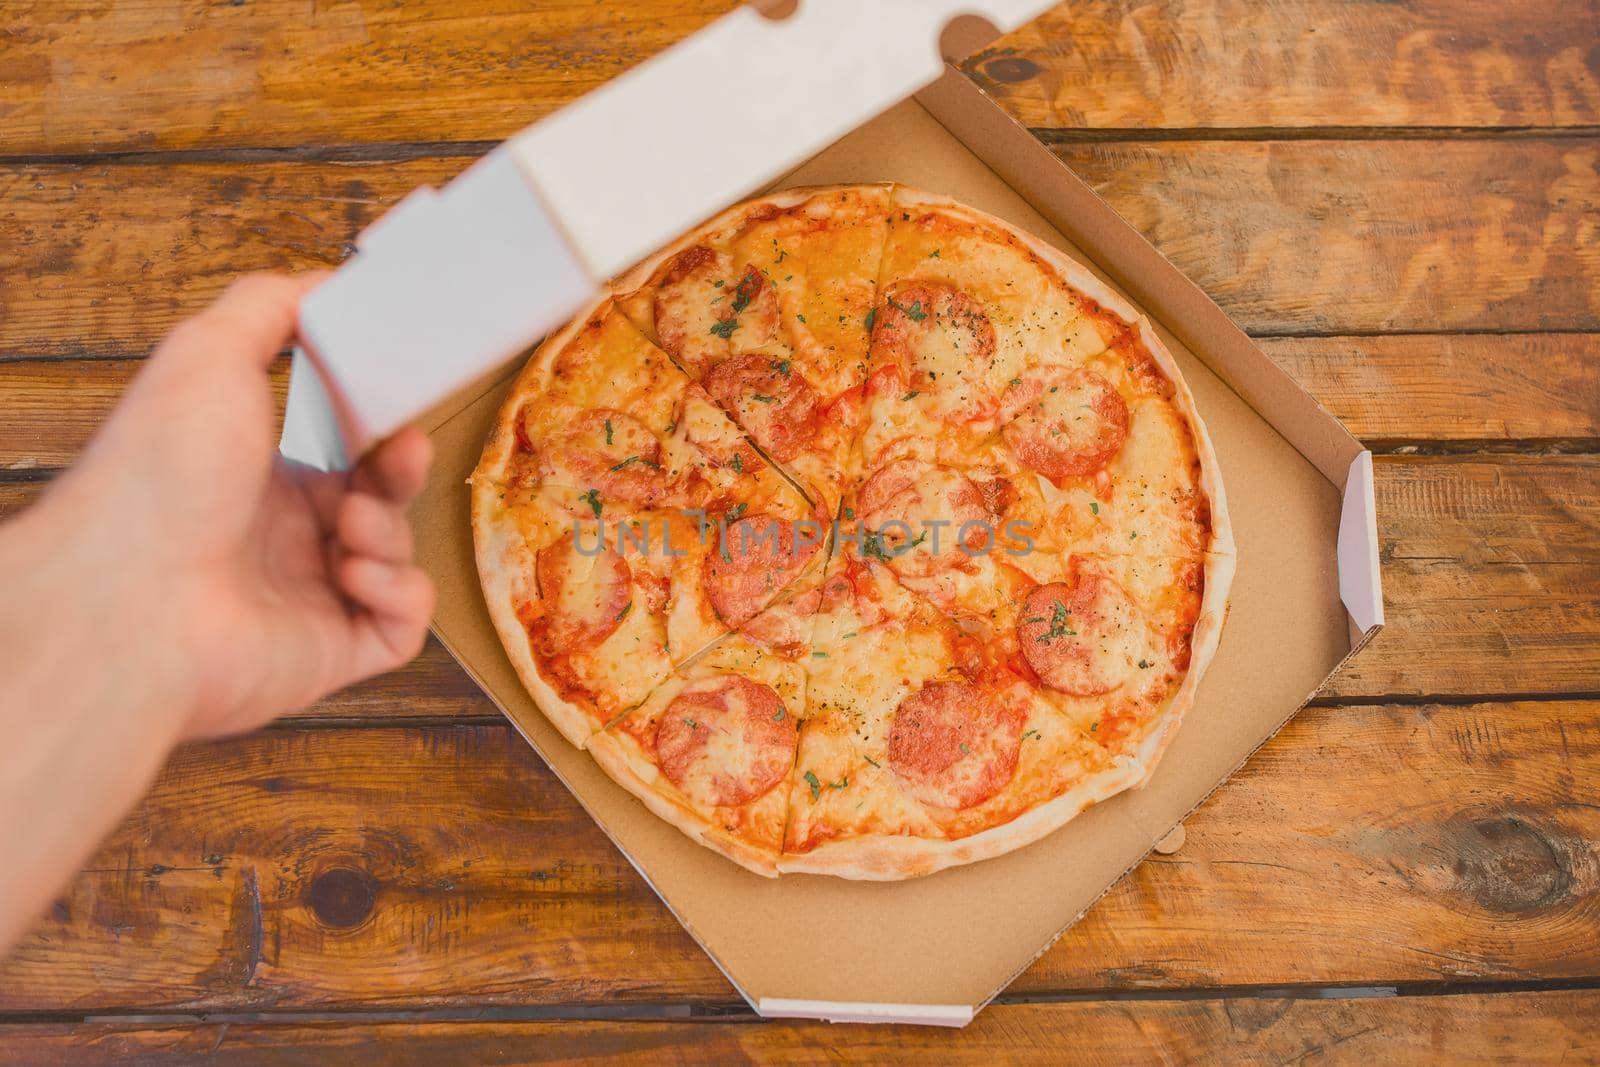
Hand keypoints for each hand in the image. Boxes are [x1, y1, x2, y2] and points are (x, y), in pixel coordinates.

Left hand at [40, 272, 435, 738]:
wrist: (130, 596)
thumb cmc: (156, 479)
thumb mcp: (208, 353)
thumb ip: (271, 305)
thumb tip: (328, 281)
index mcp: (252, 482)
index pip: (340, 456)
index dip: (377, 431)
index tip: (397, 408)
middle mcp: (279, 544)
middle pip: (380, 502)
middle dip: (401, 472)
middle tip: (402, 452)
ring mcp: (308, 601)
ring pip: (396, 557)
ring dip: (388, 529)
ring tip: (347, 527)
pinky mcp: (333, 653)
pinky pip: (402, 625)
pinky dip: (398, 591)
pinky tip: (354, 574)